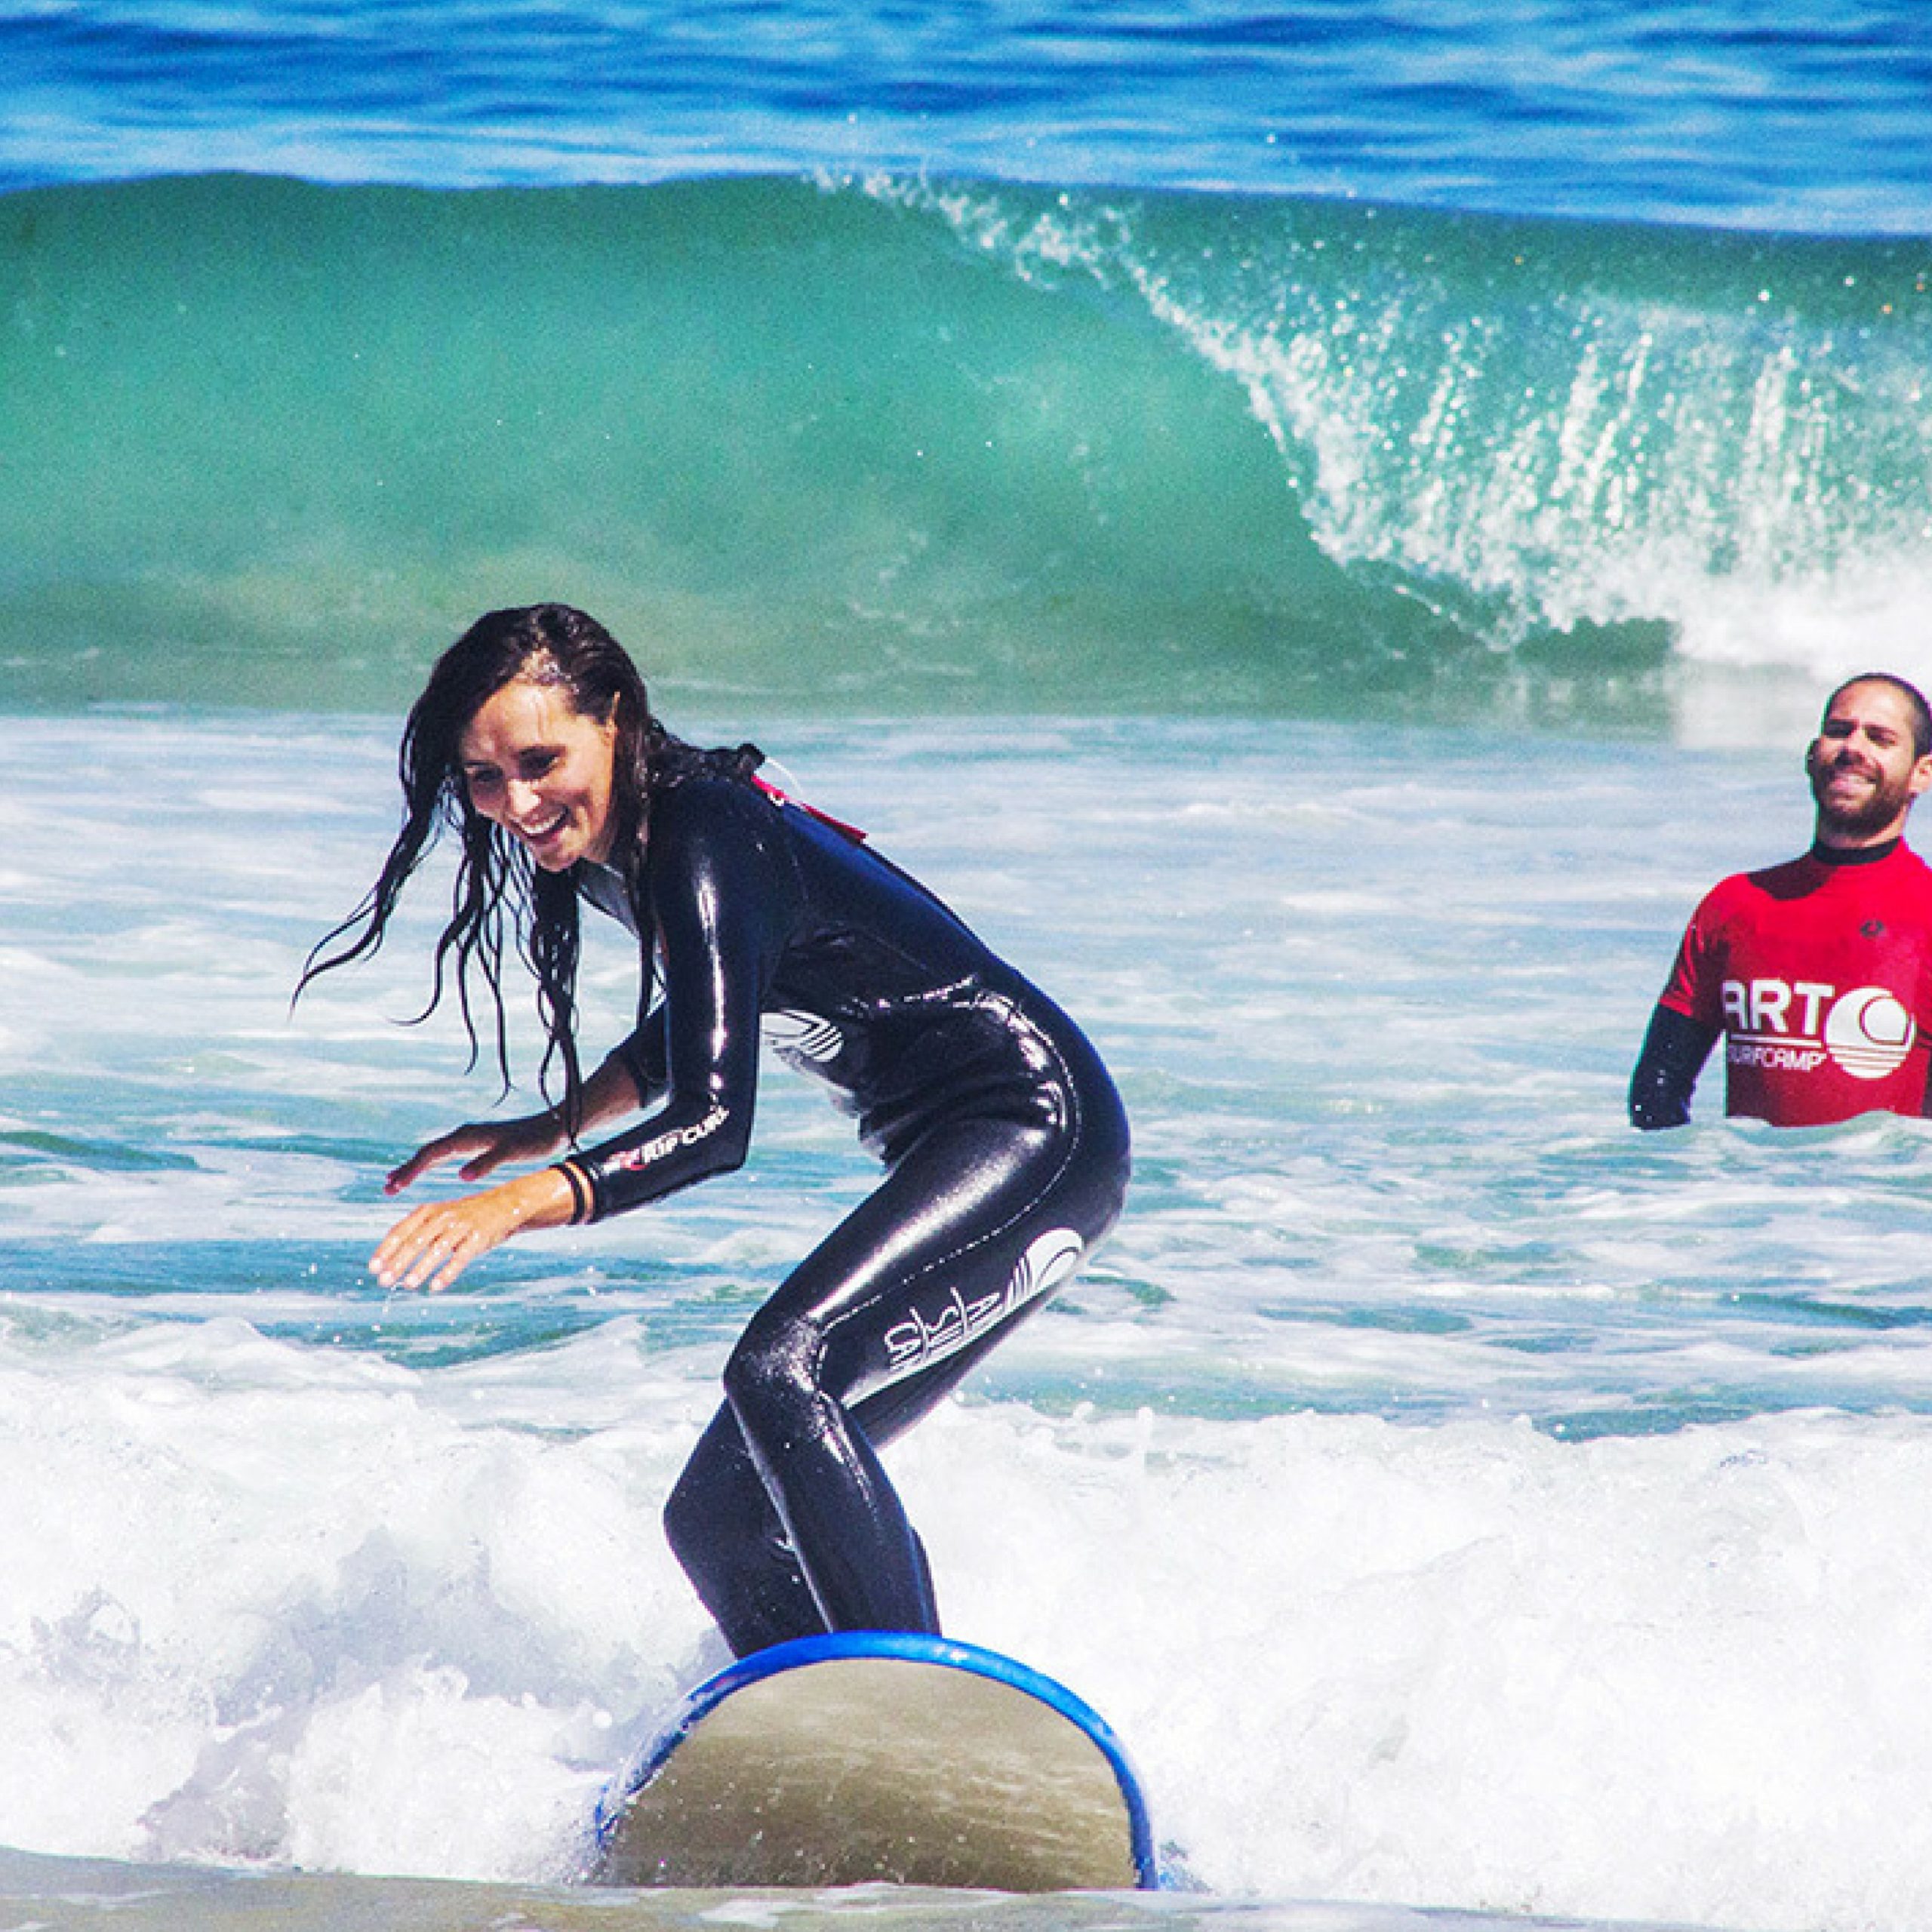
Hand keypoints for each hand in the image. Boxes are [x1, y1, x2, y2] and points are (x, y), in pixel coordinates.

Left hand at [371, 1167, 576, 1293]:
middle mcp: (442, 1216)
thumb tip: (389, 1261)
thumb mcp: (439, 1217)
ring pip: (436, 1250)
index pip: (400, 1231)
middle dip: (398, 1263)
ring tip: (407, 1285)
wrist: (505, 1205)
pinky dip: (447, 1272)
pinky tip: (435, 1286)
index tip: (373, 1268)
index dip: (385, 1250)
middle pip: (415, 1241)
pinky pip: (460, 1257)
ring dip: (420, 1269)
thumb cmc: (465, 1217)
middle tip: (384, 1282)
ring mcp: (461, 1226)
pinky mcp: (478, 1237)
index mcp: (428, 1211)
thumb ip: (417, 1233)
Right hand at [385, 1110, 565, 1195]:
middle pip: (427, 1153)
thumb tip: (461, 1175)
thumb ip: (487, 1163)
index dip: (412, 1170)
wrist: (551, 1127)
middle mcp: (464, 1135)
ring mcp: (469, 1138)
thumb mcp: (511, 1153)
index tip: (395, 1186)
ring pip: (434, 1153)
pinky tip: (426, 1171)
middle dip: (407, 1170)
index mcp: (467, 1137)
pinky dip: (429, 1164)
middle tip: (387, 1189)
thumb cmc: (533, 1141)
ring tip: (394, 1183)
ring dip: (415, 1167)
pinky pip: (445, 1154)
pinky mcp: (475, 1143)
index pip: (431, 1154)